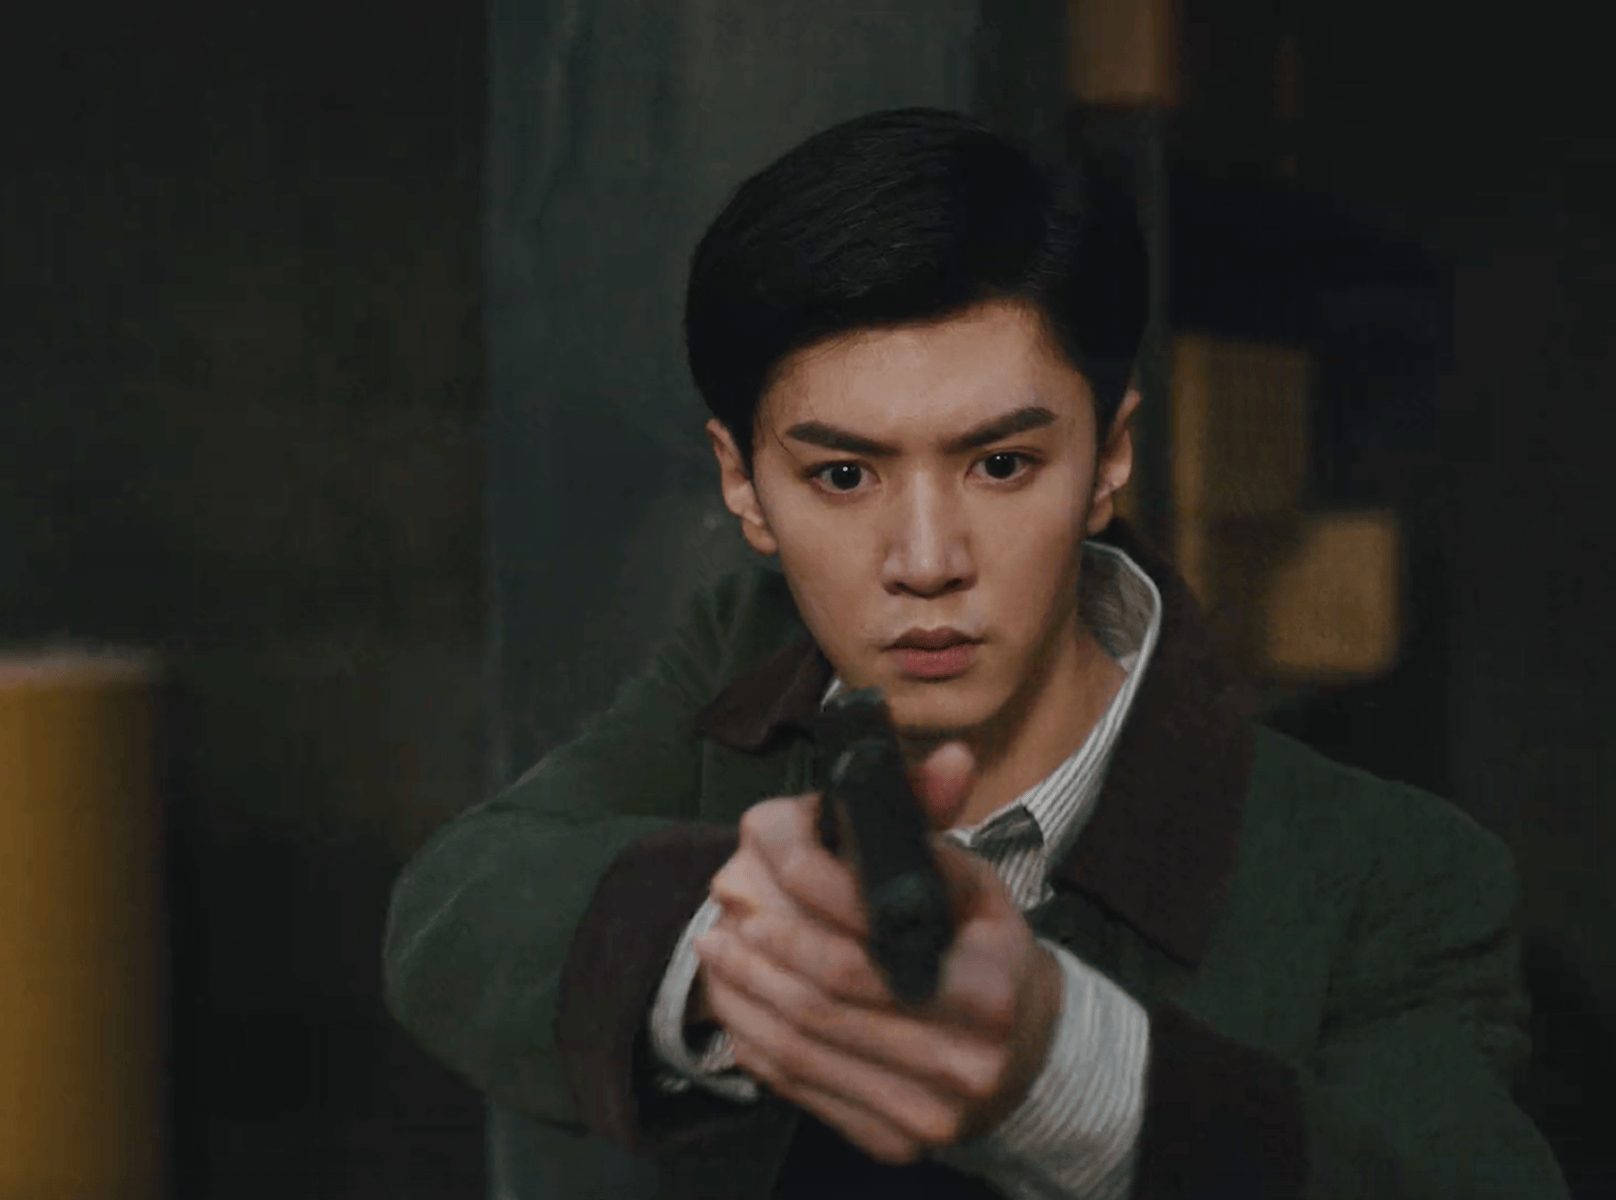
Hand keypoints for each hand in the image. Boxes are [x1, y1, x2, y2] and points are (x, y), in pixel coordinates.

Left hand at [694, 744, 1063, 1164]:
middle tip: (720, 909)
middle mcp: (964, 1056)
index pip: (866, 939)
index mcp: (988, 983)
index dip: (804, 895)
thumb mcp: (973, 881)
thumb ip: (937, 821)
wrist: (1025, 1057)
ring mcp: (927, 1110)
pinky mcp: (892, 1141)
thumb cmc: (984, 952)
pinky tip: (738, 1002)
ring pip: (803, 1045)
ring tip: (715, 948)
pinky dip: (757, 1040)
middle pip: (824, 994)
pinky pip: (802, 1088)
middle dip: (761, 946)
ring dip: (744, 991)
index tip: (763, 858)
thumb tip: (948, 758)